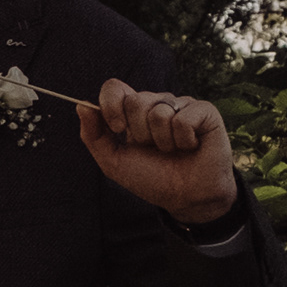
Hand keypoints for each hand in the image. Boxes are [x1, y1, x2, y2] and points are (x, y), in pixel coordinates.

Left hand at [80, 78, 240, 225]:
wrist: (186, 198)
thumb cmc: (152, 179)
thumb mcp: (114, 162)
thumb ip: (94, 136)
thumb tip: (81, 106)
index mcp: (132, 111)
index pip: (114, 88)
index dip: (112, 106)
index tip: (117, 129)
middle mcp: (157, 102)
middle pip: (136, 100)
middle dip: (140, 133)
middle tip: (153, 148)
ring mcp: (181, 105)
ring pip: (159, 112)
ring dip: (162, 141)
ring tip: (173, 150)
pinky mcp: (204, 111)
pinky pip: (183, 119)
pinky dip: (183, 140)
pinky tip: (190, 146)